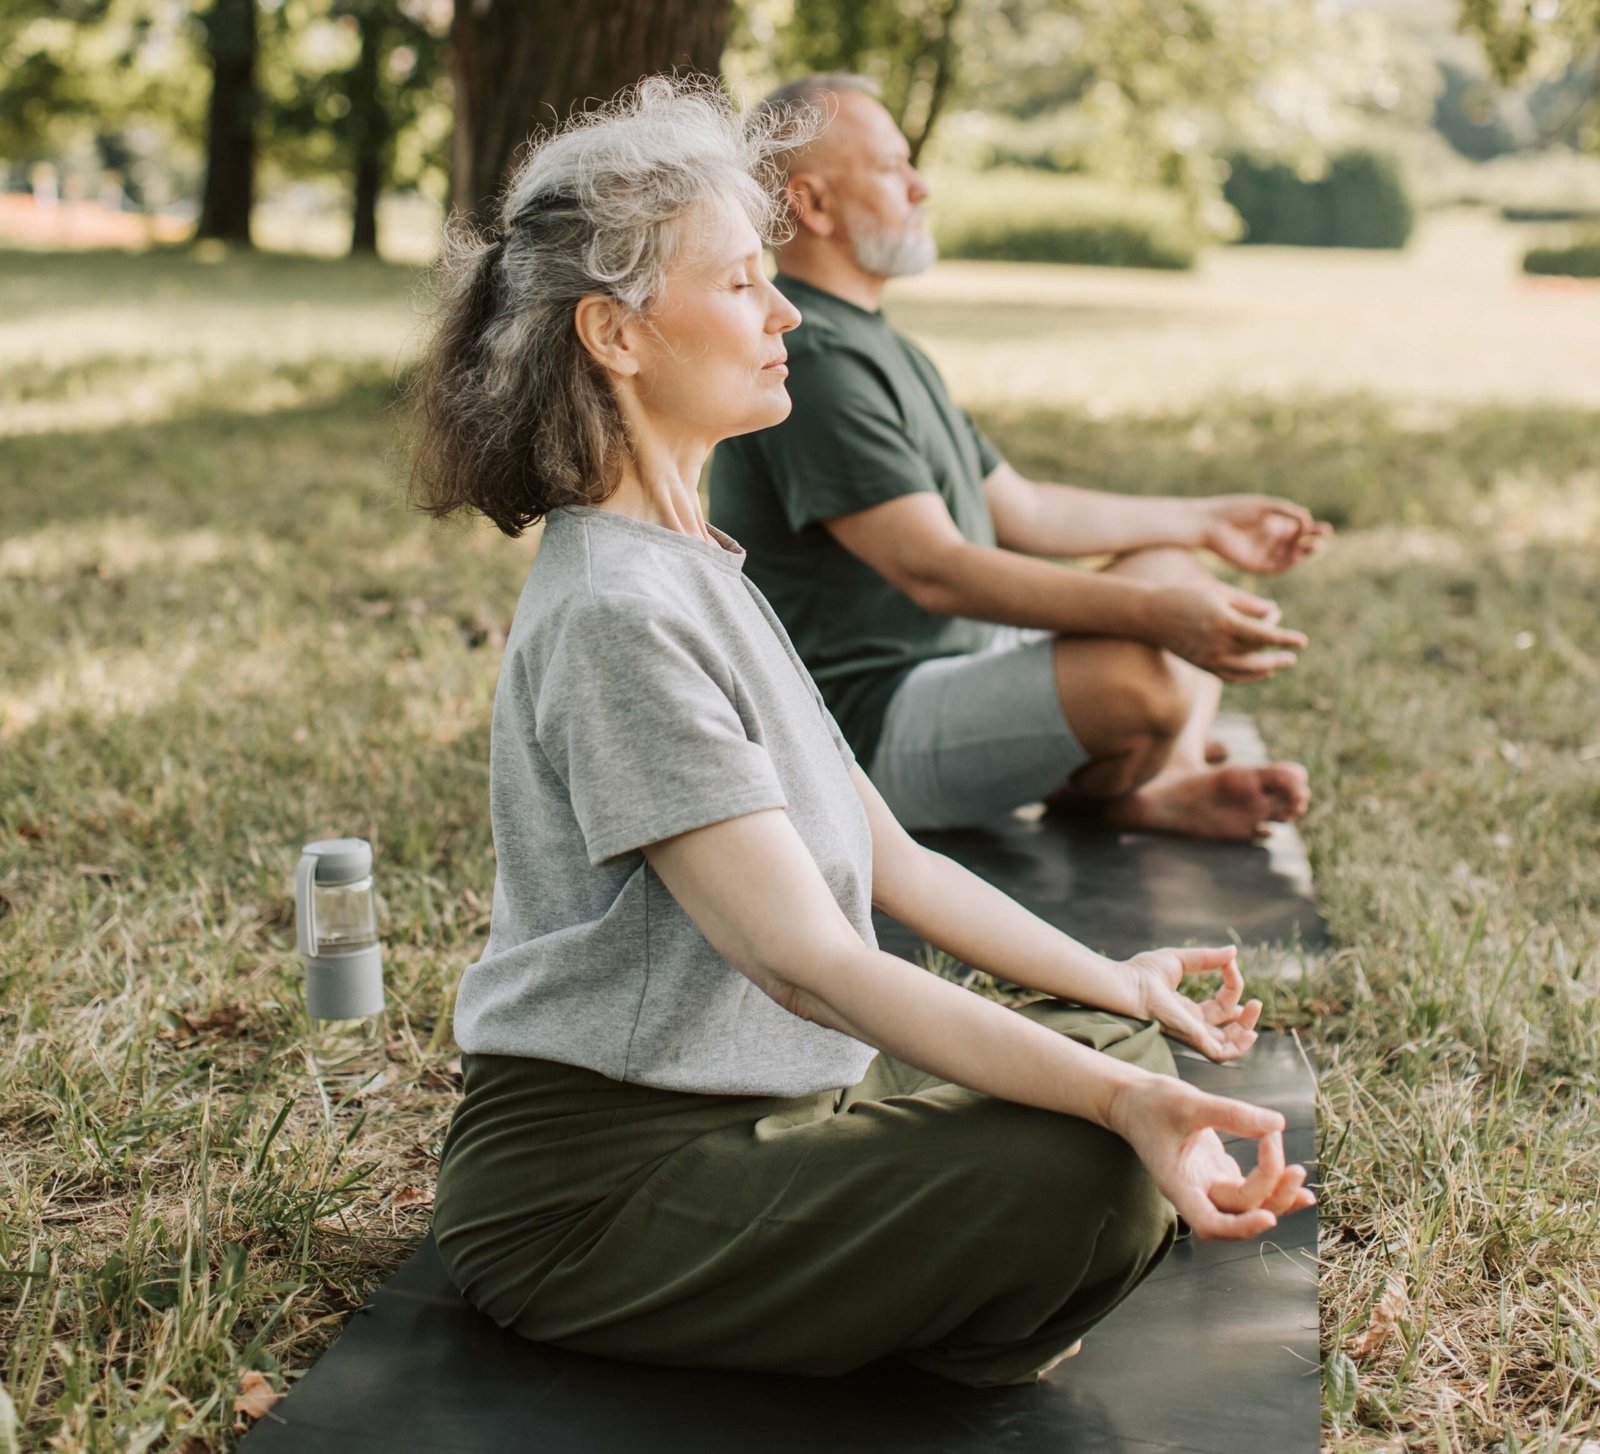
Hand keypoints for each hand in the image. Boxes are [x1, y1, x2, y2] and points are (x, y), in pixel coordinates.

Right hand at [1107, 1076, 1314, 1240]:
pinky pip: (1251, 1190)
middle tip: (1292, 1166)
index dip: (1240, 1228)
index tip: (1268, 1217)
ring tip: (1299, 1173)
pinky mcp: (1217, 1173)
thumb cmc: (1151, 1102)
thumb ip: (1232, 1114)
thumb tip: (1277, 1123)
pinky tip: (1295, 1179)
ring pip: (1248, 1206)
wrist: (1132, 1099)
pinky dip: (1274, 1186)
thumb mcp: (1189, 1102)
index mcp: (1178, 1184)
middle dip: (1271, 1196)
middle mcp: (1195, 1192)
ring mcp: (1207, 1184)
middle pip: (1239, 1213)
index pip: (1209, 1224)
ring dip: (1277, 1195)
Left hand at [1122, 945, 1260, 1062]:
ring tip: (1254, 1009)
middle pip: (1225, 1030)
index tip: (1230, 963)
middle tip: (1255, 1002)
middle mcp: (1190, 1025)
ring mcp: (1191, 1034)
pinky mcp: (1192, 1039)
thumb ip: (1207, 958)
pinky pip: (1220, 1054)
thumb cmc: (1142, 973)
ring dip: (1246, 1031)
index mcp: (1185, 1009)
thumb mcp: (1181, 959)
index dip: (1231, 986)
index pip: (1219, 1006)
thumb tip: (1233, 952)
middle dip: (1244, 1017)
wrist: (1126, 985)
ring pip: (1227, 1044)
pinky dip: (1238, 1048)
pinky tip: (1250, 1032)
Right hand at [1151, 581, 1306, 681]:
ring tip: (1283, 663)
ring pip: (1247, 669)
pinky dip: (1250, 676)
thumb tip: (1273, 612)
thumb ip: (1248, 603)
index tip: (1303, 641)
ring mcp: (1210, 658)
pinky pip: (1232, 676)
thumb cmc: (1186, 596)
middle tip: (1293, 650)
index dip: (1286, 638)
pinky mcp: (1203, 665)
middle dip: (1277, 648)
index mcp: (1224, 622)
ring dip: (1268, 667)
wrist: (1151, 615)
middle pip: (1258, 651)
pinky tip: (1263, 671)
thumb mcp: (1219, 592)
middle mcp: (1218, 644)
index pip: (1264, 635)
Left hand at [1202, 496, 1330, 575]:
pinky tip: (1296, 556)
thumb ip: (1286, 511)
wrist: (1210, 524)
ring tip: (1315, 546)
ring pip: (1289, 556)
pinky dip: (1287, 563)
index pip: (1300, 529)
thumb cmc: (1234, 510)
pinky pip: (1275, 567)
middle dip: (1312, 540)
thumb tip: (1307, 519)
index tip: (1325, 529)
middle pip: (1298, 543)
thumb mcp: (1265, 507)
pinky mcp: (1254, 565)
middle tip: (1325, 536)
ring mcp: (1263, 553)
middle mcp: (1271, 539)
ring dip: (1303, 553)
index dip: (1314, 529)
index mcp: (1274, 523)